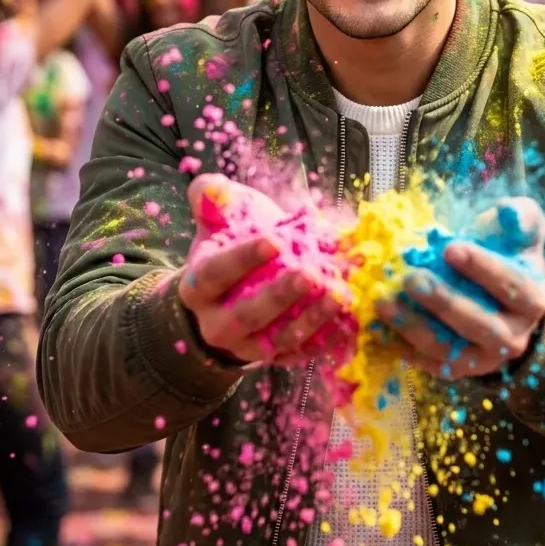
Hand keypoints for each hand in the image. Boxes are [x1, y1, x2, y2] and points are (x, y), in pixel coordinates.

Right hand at [178, 175, 345, 366]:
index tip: (275, 241)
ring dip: (311, 318)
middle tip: (310, 273)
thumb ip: (213, 199)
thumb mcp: (219, 221)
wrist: (234, 295)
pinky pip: (301, 354)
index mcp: (197, 287)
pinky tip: (347, 319)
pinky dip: (325, 339)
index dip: (243, 259)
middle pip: (246, 314)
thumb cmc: (232, 246)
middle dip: (280, 295)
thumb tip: (212, 187)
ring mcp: (247, 347)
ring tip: (338, 294)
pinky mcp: (276, 359)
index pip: (216, 274)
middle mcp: (217, 324)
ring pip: (277, 339)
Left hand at [375, 197, 544, 380]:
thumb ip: (521, 217)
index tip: (449, 248)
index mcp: (532, 301)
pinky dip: (402, 346)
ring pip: (449, 350)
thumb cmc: (507, 255)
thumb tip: (508, 211)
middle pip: (480, 325)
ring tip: (382, 302)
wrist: (502, 301)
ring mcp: (483, 359)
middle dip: (444, 302)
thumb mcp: (521, 233)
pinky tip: (378, 326)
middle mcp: (513, 337)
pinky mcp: (455, 369)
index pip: (512, 287)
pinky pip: (427, 362)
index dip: (482, 269)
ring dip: (413, 326)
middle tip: (411, 278)